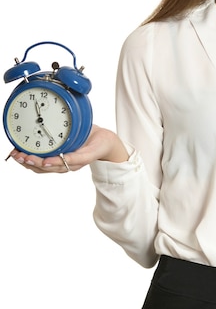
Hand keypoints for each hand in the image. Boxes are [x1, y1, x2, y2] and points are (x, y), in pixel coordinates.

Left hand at [6, 124, 128, 173]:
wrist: (105, 141)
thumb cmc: (99, 146)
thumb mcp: (89, 152)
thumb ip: (75, 159)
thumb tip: (60, 161)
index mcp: (71, 164)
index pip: (51, 166)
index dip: (39, 163)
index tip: (30, 157)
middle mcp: (64, 164)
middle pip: (42, 167)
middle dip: (29, 161)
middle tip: (18, 155)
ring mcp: (61, 159)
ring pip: (40, 165)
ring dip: (27, 160)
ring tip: (16, 154)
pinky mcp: (60, 153)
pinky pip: (43, 159)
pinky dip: (32, 156)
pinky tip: (24, 151)